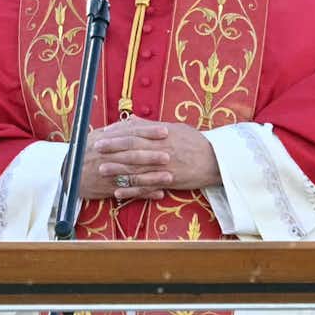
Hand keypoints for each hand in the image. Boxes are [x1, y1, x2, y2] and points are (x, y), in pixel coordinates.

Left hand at [86, 119, 219, 197]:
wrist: (218, 160)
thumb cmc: (197, 143)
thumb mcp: (176, 128)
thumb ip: (152, 126)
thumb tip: (133, 121)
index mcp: (161, 135)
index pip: (134, 132)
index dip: (116, 133)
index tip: (101, 133)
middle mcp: (161, 150)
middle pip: (132, 148)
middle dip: (112, 149)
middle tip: (95, 149)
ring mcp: (165, 167)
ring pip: (137, 168)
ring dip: (118, 170)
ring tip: (101, 170)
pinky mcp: (170, 181)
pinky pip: (148, 187)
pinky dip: (132, 190)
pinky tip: (119, 193)